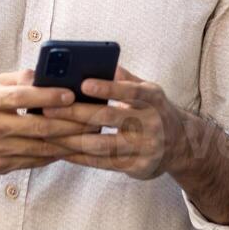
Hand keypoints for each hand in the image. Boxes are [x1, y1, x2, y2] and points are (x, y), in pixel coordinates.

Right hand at [0, 68, 103, 174]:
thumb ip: (17, 80)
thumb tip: (45, 73)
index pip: (22, 97)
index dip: (49, 96)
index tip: (72, 93)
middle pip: (38, 126)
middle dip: (70, 123)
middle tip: (94, 118)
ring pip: (40, 147)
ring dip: (68, 142)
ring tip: (89, 135)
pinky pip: (33, 161)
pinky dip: (53, 154)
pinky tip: (70, 148)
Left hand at [40, 66, 193, 179]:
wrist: (182, 144)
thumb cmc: (155, 110)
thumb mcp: (148, 91)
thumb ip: (126, 79)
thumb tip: (102, 62)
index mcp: (153, 98)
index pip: (130, 91)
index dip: (107, 88)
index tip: (83, 83)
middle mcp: (151, 122)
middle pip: (109, 117)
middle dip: (75, 113)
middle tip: (47, 109)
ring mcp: (145, 147)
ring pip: (101, 144)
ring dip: (70, 139)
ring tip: (46, 132)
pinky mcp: (137, 167)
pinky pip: (102, 163)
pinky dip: (79, 157)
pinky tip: (61, 150)